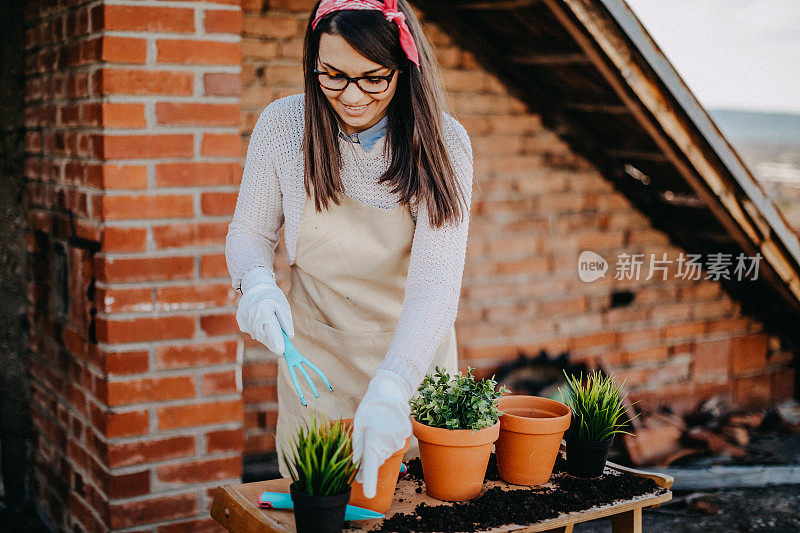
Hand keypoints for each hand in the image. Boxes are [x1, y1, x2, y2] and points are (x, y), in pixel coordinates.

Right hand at [236, 267, 293, 353]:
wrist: (254, 287)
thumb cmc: (273, 296)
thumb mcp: (283, 305)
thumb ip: (286, 321)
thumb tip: (290, 336)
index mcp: (264, 309)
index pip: (270, 329)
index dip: (276, 341)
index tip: (282, 351)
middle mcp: (252, 315)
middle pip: (263, 336)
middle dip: (273, 342)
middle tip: (281, 346)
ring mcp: (244, 319)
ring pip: (258, 335)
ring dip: (267, 335)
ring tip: (270, 321)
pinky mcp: (241, 322)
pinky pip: (253, 332)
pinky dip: (260, 330)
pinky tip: (261, 320)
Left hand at [352, 369, 412, 498]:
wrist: (390, 390)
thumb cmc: (370, 408)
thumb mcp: (358, 427)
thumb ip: (357, 449)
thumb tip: (357, 472)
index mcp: (373, 438)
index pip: (370, 464)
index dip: (370, 480)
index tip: (369, 494)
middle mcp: (388, 440)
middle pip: (378, 459)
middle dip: (371, 456)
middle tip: (367, 437)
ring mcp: (399, 438)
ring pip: (386, 452)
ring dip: (380, 445)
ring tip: (378, 426)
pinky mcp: (406, 434)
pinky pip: (394, 444)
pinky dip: (389, 439)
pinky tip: (387, 425)